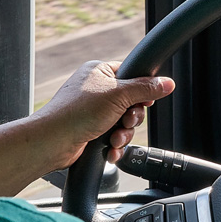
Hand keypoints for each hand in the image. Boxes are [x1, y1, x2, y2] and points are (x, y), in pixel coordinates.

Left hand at [37, 60, 174, 170]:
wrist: (53, 141)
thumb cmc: (77, 112)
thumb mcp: (119, 95)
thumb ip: (146, 89)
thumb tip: (167, 83)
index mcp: (99, 72)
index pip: (130, 75)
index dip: (141, 90)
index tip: (144, 101)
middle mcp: (95, 91)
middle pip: (130, 103)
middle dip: (131, 118)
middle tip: (126, 121)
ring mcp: (92, 112)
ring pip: (123, 123)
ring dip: (123, 134)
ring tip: (113, 138)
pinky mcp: (90, 131)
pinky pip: (112, 137)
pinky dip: (113, 145)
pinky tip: (109, 149)